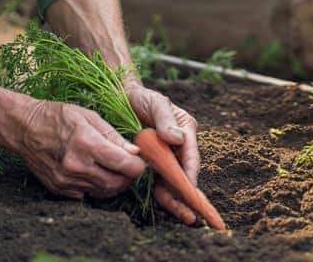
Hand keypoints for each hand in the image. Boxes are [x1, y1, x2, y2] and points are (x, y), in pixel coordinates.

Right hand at [13, 98, 146, 200]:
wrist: (23, 128)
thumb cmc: (57, 116)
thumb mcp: (89, 116)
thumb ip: (113, 136)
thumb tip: (134, 152)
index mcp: (86, 144)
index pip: (124, 165)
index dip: (138, 166)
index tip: (141, 162)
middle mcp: (76, 166)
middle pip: (116, 183)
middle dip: (129, 178)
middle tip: (131, 168)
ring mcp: (66, 180)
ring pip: (102, 192)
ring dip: (114, 184)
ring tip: (116, 171)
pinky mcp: (58, 188)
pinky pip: (86, 195)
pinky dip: (96, 187)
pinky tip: (95, 174)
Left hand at [126, 82, 202, 224]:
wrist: (120, 98)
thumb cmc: (141, 97)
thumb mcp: (156, 103)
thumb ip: (166, 119)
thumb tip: (177, 138)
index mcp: (185, 130)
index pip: (190, 155)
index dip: (190, 173)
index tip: (189, 188)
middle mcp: (178, 145)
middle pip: (184, 172)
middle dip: (187, 192)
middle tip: (192, 212)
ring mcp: (166, 156)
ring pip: (173, 180)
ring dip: (177, 198)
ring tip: (184, 216)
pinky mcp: (153, 163)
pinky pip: (159, 181)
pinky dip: (164, 194)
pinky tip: (166, 205)